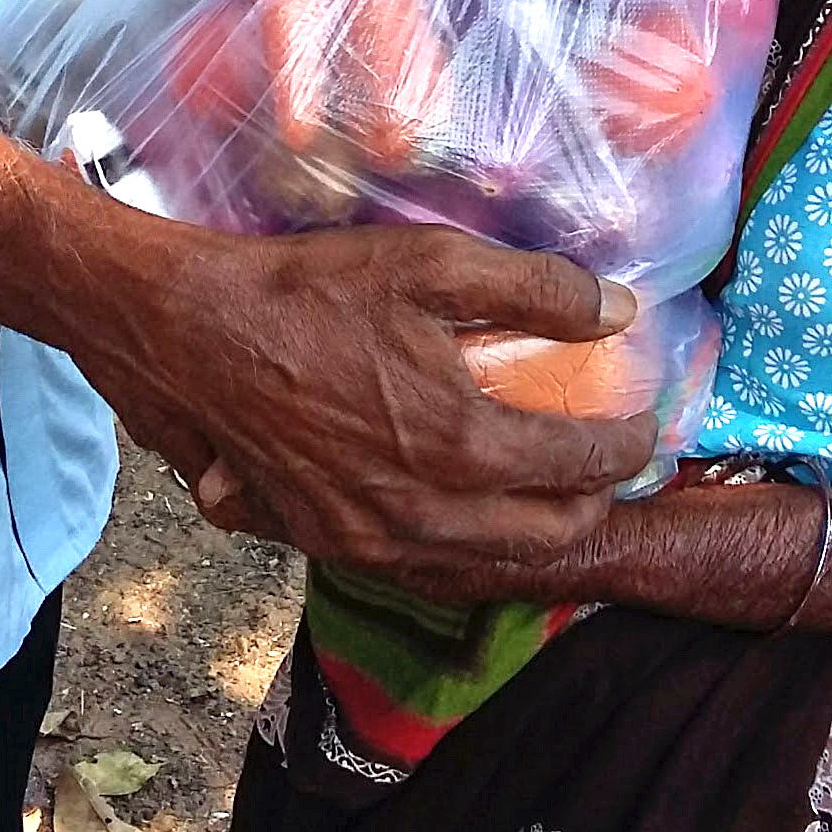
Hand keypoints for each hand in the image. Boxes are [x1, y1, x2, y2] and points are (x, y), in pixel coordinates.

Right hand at [70, 225, 656, 596]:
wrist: (188, 335)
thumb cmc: (307, 292)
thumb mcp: (427, 264)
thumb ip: (536, 288)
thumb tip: (619, 310)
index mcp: (458, 445)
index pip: (581, 467)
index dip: (628, 446)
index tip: (643, 421)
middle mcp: (422, 513)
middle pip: (547, 537)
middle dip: (593, 503)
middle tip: (609, 463)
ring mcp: (371, 541)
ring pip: (487, 564)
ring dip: (534, 533)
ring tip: (554, 490)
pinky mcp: (328, 544)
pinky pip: (423, 567)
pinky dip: (468, 548)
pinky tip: (472, 511)